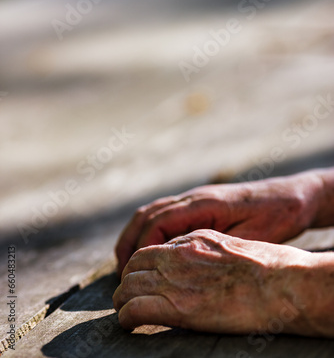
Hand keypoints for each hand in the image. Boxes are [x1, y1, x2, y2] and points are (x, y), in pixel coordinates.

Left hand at [113, 229, 317, 333]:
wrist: (280, 282)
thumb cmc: (267, 267)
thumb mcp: (232, 245)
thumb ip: (209, 252)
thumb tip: (202, 267)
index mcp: (193, 239)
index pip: (154, 248)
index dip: (143, 265)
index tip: (143, 278)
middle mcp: (179, 254)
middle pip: (135, 263)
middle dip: (128, 279)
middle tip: (128, 295)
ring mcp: (176, 278)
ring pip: (129, 284)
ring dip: (123, 299)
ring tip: (124, 311)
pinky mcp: (178, 306)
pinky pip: (136, 309)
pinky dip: (126, 317)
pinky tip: (128, 325)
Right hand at [115, 171, 320, 274]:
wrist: (291, 197)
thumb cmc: (275, 217)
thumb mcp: (249, 236)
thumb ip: (214, 244)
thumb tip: (178, 258)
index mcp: (204, 203)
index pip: (159, 222)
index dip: (142, 247)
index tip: (134, 272)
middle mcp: (194, 197)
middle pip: (147, 214)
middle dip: (129, 242)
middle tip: (121, 272)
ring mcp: (194, 197)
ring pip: (151, 211)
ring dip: (134, 235)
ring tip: (126, 262)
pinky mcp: (198, 203)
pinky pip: (163, 212)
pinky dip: (148, 229)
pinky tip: (148, 248)